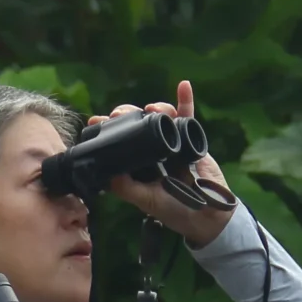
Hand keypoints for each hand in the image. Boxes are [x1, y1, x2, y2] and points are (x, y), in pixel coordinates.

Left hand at [93, 79, 236, 248]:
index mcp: (136, 163)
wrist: (207, 216)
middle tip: (118, 115)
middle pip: (136, 124)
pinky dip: (185, 100)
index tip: (95, 122)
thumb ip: (128, 190)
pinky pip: (188, 116)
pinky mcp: (190, 138)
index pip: (119, 141)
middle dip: (125, 114)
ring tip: (151, 109)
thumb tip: (108, 175)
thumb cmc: (175, 210)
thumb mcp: (147, 201)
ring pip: (159, 117)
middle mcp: (151, 149)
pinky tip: (183, 86)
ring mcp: (171, 142)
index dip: (108, 130)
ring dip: (154, 108)